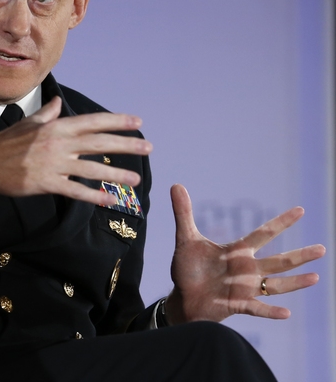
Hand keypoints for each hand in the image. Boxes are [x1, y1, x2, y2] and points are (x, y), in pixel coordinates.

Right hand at [0, 96, 151, 206]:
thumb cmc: (6, 142)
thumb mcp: (28, 123)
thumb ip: (47, 114)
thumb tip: (57, 102)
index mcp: (56, 126)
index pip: (92, 122)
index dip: (116, 121)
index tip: (137, 122)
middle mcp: (58, 143)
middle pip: (98, 143)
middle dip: (125, 145)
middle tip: (148, 148)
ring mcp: (52, 164)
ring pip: (91, 169)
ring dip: (116, 174)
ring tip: (135, 178)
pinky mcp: (45, 183)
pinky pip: (74, 191)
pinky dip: (93, 196)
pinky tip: (109, 200)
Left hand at [165, 184, 325, 324]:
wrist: (182, 297)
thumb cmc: (188, 269)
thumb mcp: (185, 239)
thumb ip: (183, 213)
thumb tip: (176, 185)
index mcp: (236, 251)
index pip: (263, 234)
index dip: (281, 222)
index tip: (301, 210)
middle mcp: (246, 269)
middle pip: (277, 261)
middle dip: (299, 255)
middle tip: (322, 249)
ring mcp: (244, 288)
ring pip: (275, 285)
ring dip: (294, 283)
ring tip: (315, 278)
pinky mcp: (237, 305)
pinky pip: (257, 309)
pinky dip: (270, 311)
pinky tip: (286, 313)